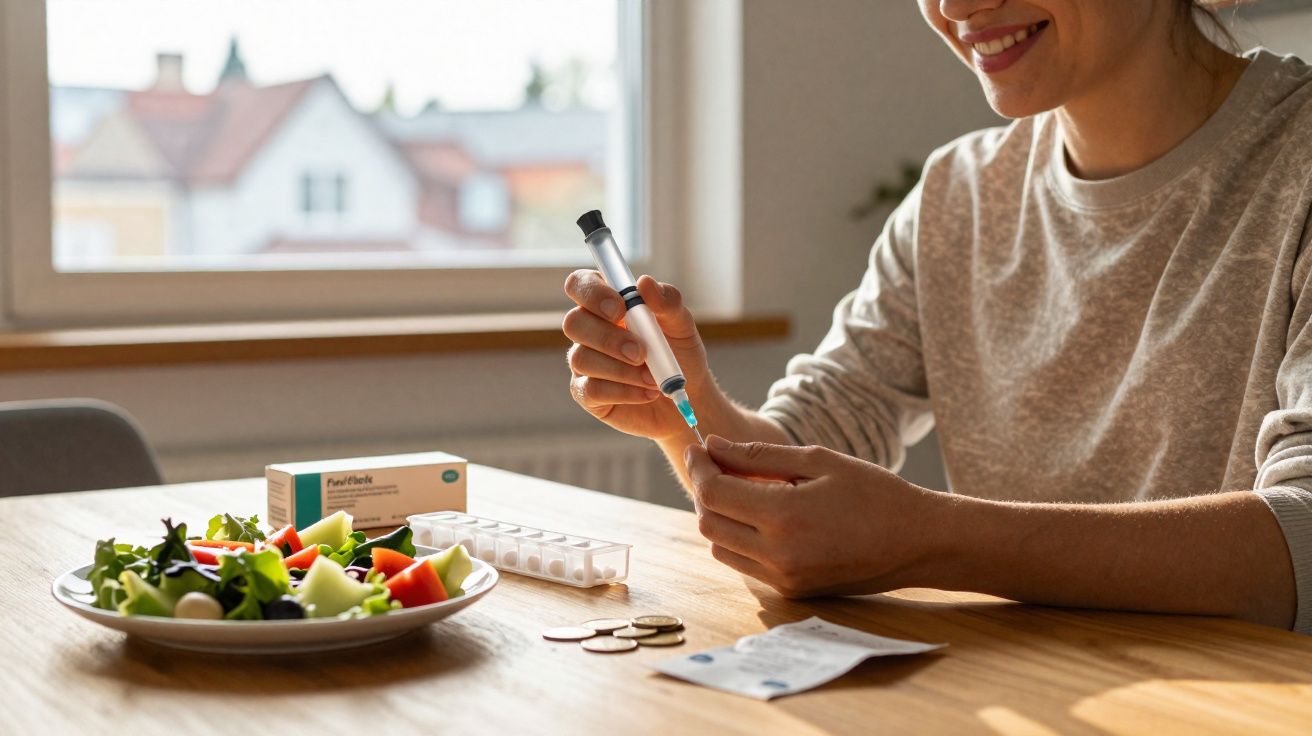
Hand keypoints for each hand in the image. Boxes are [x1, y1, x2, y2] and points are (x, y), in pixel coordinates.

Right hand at [562, 270, 716, 441]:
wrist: (688, 397)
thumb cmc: (679, 354)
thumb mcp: (682, 325)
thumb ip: (667, 301)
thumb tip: (644, 282)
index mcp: (607, 303)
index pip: (580, 284)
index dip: (592, 292)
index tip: (621, 309)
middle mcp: (590, 329)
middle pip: (572, 323)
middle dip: (608, 338)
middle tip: (640, 353)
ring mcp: (585, 361)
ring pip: (581, 358)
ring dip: (621, 370)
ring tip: (653, 378)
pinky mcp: (587, 394)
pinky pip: (591, 390)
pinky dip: (623, 391)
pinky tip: (647, 393)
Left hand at [684, 436, 951, 597]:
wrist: (917, 542)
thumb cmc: (874, 493)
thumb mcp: (818, 461)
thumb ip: (758, 456)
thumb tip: (713, 446)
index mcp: (784, 516)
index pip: (713, 494)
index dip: (699, 468)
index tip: (699, 448)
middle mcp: (778, 554)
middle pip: (708, 523)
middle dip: (703, 490)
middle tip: (715, 465)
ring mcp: (783, 578)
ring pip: (721, 547)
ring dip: (718, 516)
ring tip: (738, 488)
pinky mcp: (791, 591)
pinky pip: (744, 564)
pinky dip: (739, 537)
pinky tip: (759, 515)